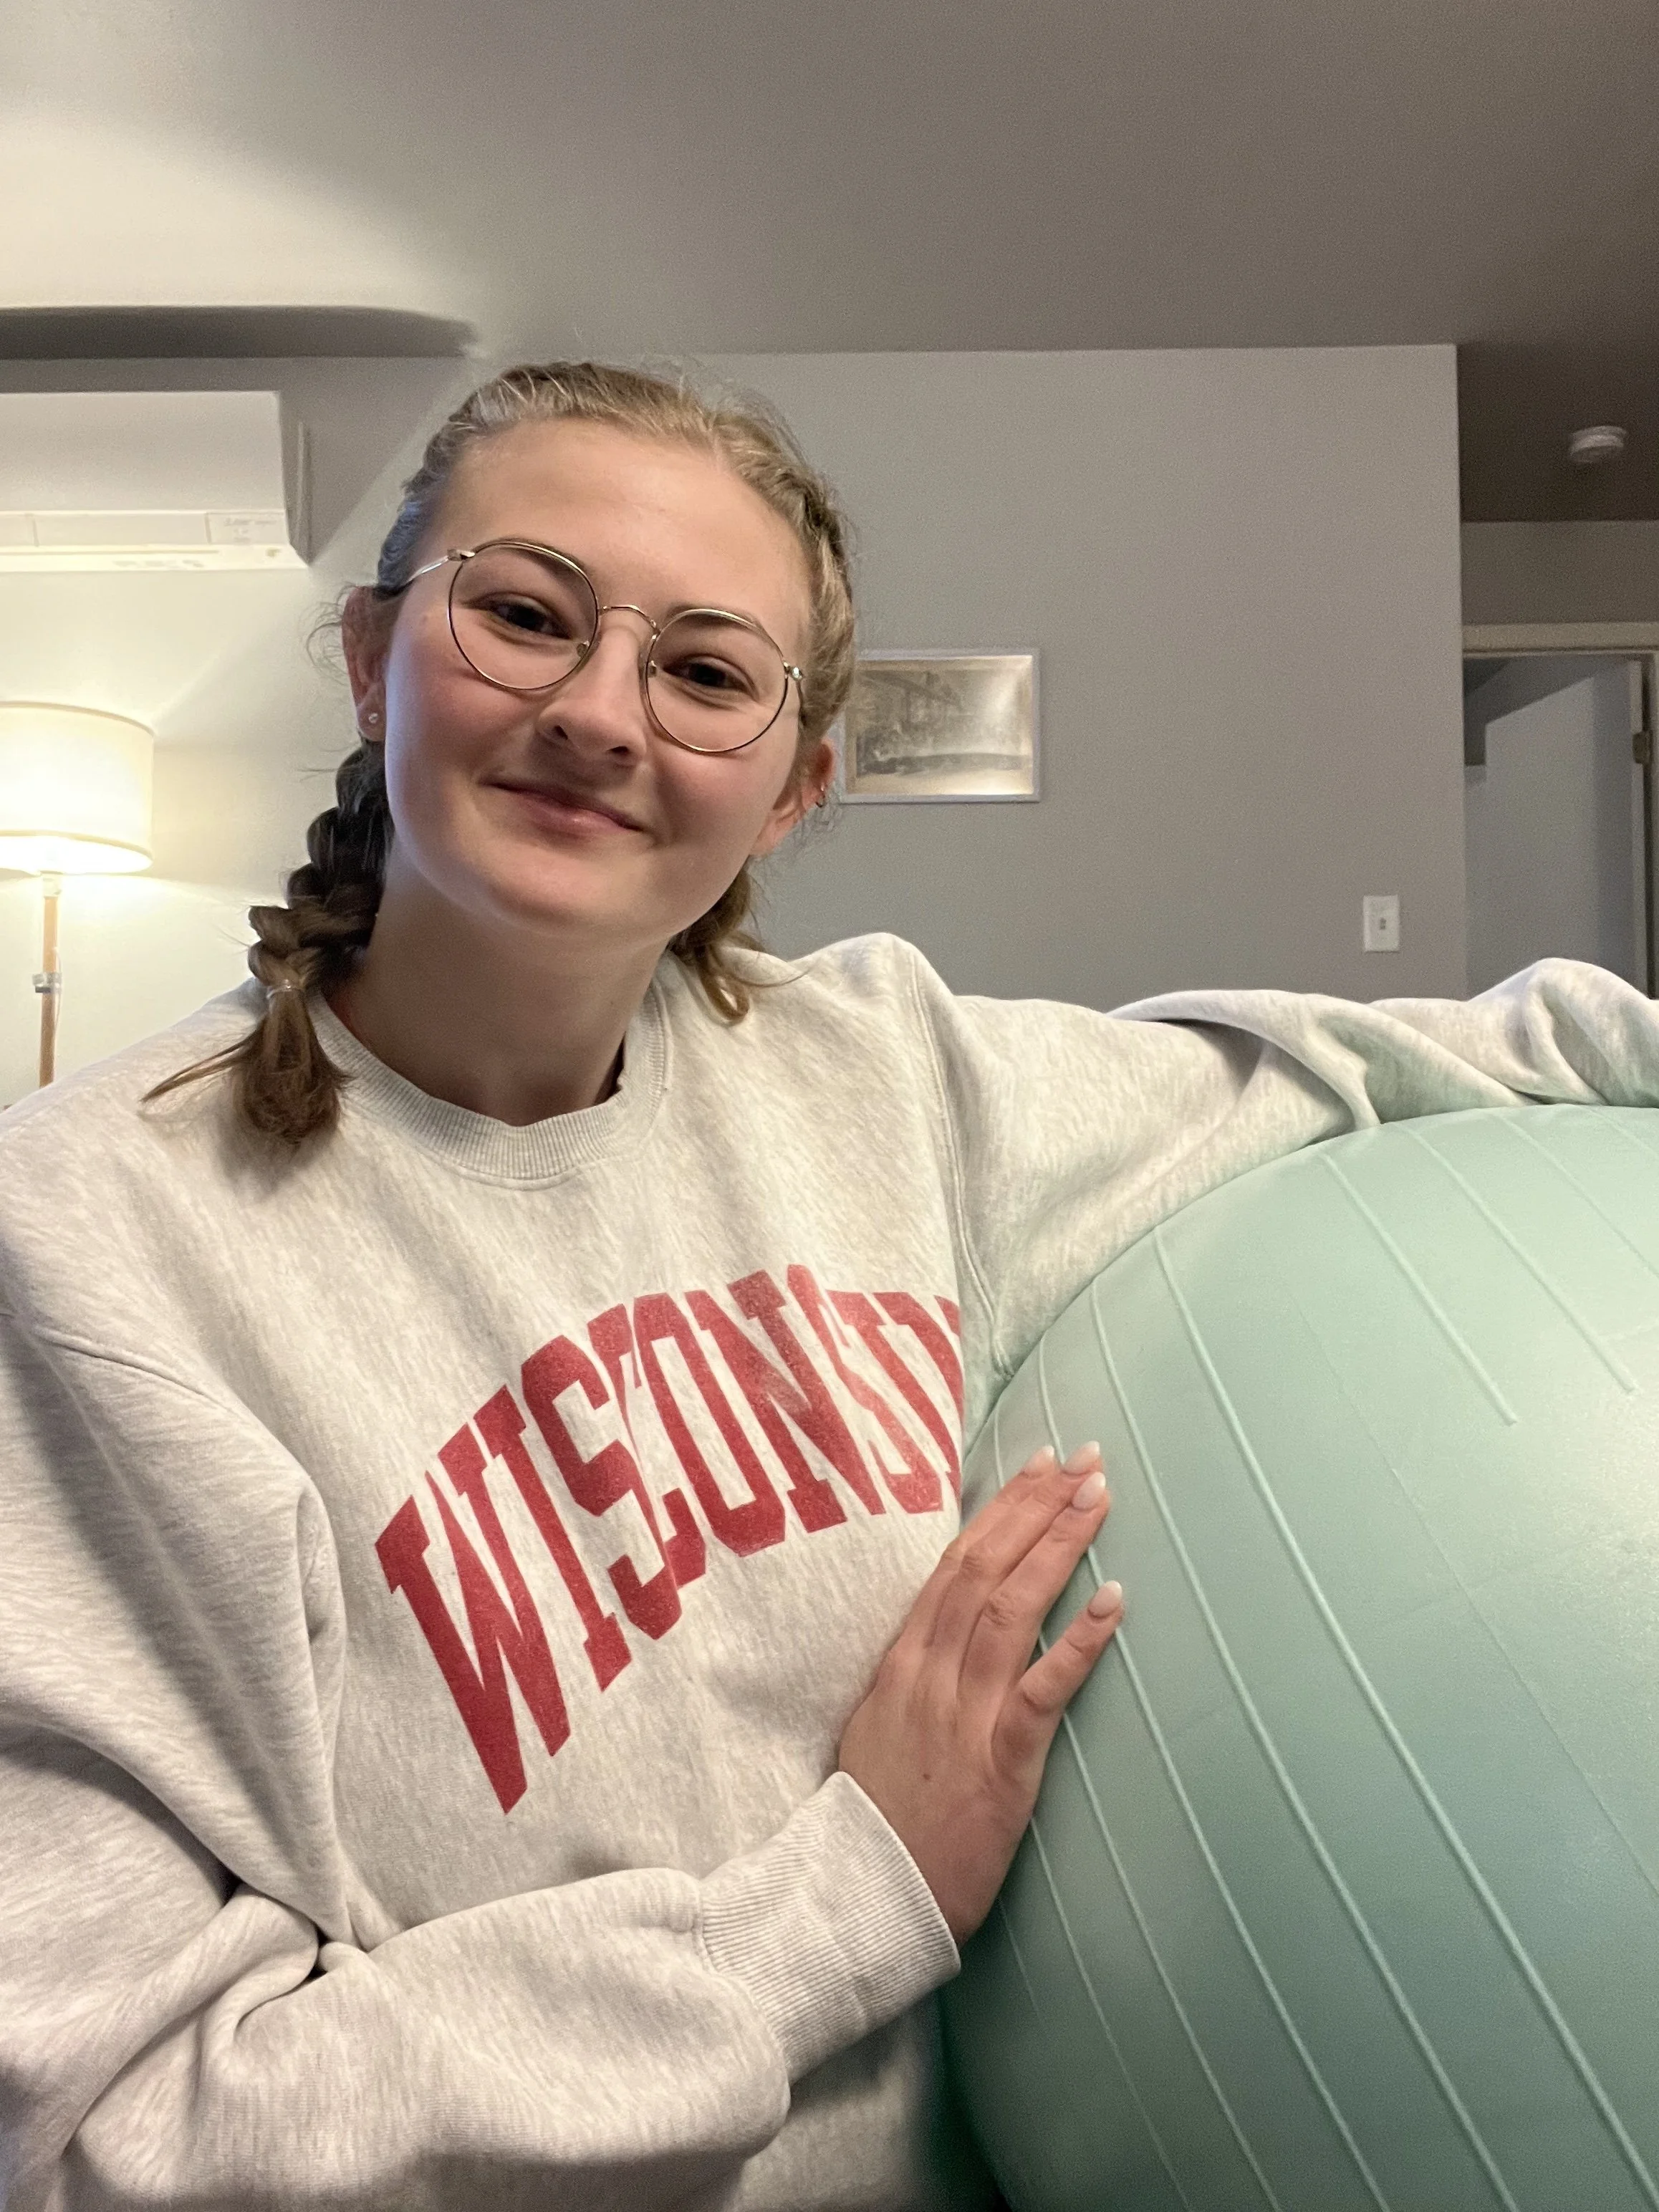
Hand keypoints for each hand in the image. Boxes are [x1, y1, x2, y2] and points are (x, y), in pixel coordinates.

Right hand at [837, 1442, 1123, 1945]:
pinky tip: (1112, 1598)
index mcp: (900, 1660)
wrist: (860, 1898)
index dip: (1001, 1509)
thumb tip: (946, 1632)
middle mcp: (928, 1674)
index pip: (954, 1563)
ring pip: (1011, 1609)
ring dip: (1059, 1546)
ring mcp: (962, 1715)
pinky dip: (1078, 1640)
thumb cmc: (876, 1819)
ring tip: (1099, 1498)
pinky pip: (1042, 1689)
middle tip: (1082, 1458)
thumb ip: (914, 1674)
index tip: (1038, 1464)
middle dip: (1036, 1506)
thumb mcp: (879, 1724)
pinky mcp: (999, 1763)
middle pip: (985, 1568)